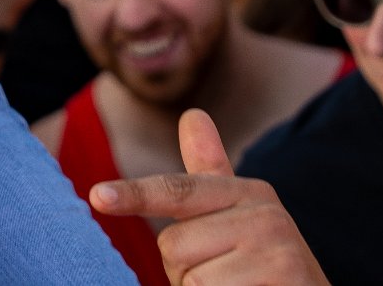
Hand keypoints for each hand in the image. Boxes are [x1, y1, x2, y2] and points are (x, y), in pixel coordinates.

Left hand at [90, 110, 330, 285]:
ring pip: (192, 279)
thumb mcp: (237, 216)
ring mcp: (278, 249)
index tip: (98, 197)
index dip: (134, 195)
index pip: (178, 190)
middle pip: (173, 246)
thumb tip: (193, 114)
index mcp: (247, 191)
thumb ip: (208, 173)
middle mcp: (265, 213)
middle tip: (227, 276)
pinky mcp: (284, 278)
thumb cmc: (261, 265)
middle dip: (187, 272)